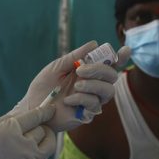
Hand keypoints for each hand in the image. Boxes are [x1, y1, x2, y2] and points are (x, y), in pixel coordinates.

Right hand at [0, 105, 55, 158]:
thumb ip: (6, 119)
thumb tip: (22, 113)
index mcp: (11, 131)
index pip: (36, 117)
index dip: (45, 111)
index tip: (50, 109)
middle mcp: (24, 146)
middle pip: (44, 131)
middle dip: (41, 126)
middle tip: (36, 125)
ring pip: (48, 147)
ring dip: (45, 140)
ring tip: (37, 138)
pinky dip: (37, 154)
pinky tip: (26, 153)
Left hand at [16, 41, 130, 131]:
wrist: (33, 107)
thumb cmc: (44, 86)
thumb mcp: (57, 67)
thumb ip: (75, 56)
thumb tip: (94, 44)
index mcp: (88, 72)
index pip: (110, 65)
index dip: (121, 58)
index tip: (125, 50)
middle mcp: (93, 86)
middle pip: (112, 76)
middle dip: (100, 70)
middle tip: (81, 70)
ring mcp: (92, 100)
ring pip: (108, 91)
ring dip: (93, 85)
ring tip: (76, 86)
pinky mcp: (87, 114)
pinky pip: (95, 105)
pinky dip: (82, 99)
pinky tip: (68, 100)